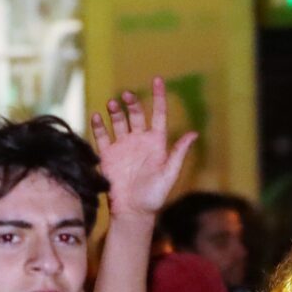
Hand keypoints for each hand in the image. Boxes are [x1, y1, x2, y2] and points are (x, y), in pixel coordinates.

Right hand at [91, 77, 197, 220]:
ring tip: (112, 105)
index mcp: (156, 143)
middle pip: (136, 114)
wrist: (133, 212)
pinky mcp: (108, 155)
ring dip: (115, 111)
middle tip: (126, 96)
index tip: (157, 79)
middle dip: (131, 102)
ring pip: (118, 121)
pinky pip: (102, 136)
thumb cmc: (154, 196)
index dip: (158, 96)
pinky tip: (97, 117)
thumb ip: (178, 153)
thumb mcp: (169, 174)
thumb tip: (193, 133)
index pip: (158, 114)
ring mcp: (123, 146)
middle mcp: (139, 141)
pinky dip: (99, 126)